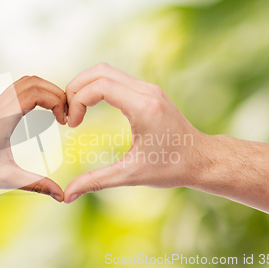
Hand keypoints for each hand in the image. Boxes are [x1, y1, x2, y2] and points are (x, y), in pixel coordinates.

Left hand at [0, 76, 66, 201]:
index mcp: (2, 119)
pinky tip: (42, 114)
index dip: (55, 101)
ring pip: (26, 82)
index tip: (63, 121)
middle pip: (33, 81)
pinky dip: (37, 94)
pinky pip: (19, 89)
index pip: (34, 92)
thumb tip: (61, 196)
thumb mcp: (6, 179)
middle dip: (56, 93)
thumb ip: (36, 184)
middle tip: (65, 116)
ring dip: (46, 91)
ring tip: (57, 113)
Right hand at [64, 63, 205, 202]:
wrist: (201, 159)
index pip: (100, 86)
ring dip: (85, 86)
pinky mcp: (148, 91)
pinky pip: (115, 78)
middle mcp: (147, 91)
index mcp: (144, 108)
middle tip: (69, 114)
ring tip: (76, 110)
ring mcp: (149, 88)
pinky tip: (91, 107)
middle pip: (99, 71)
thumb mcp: (131, 175)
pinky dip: (97, 87)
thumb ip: (96, 181)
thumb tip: (67, 195)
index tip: (73, 125)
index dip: (78, 101)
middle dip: (76, 88)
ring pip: (106, 71)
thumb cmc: (171, 168)